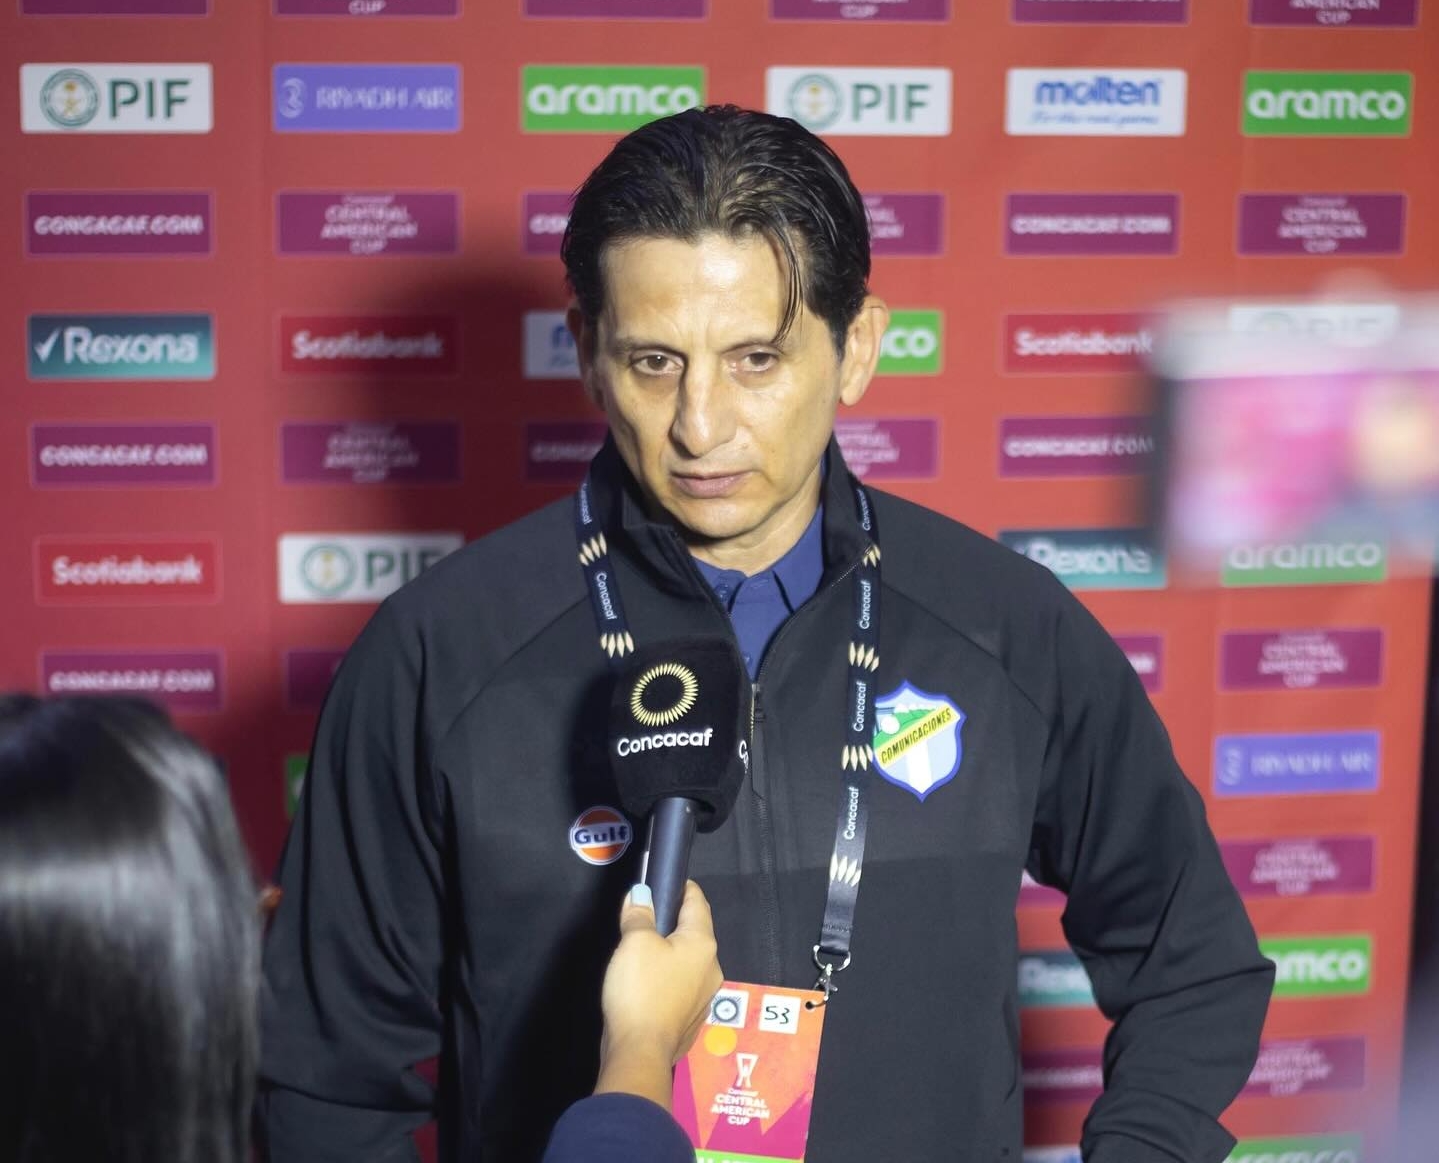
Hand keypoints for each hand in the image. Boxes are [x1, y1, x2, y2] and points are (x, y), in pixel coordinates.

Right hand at [594, 880, 722, 1109]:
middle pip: (694, 932)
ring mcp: (705, 997)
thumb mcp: (634, 942)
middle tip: (644, 917)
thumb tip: (641, 894)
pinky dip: (667, 978)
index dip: (680, 887)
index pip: (697, 901)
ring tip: (640, 952)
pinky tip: (646, 984)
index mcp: (703, 943)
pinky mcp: (692, 1019)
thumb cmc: (640, 989)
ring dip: (669, 953)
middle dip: (671, 922)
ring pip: (688, 962)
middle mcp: (712, 968)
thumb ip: (639, 914)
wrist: (640, 1052)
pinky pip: (681, 987)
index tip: (662, 881)